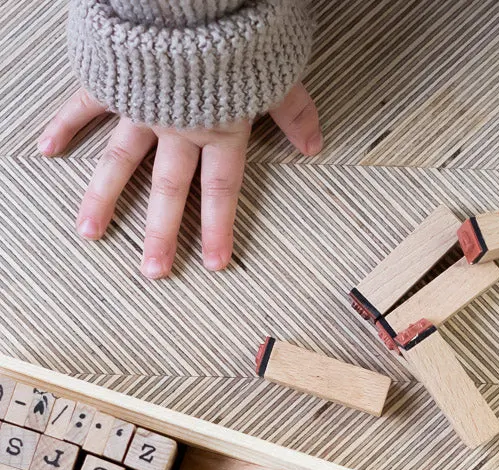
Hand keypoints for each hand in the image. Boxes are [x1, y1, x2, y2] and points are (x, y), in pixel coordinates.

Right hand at [37, 84, 322, 277]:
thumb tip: (314, 145)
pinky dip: (65, 125)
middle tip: (153, 271)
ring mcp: (142, 106)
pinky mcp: (114, 79)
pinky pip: (85, 105)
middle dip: (161, 234)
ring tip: (89, 233)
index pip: (222, 192)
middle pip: (171, 191)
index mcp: (221, 130)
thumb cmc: (236, 31)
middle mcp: (180, 128)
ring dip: (104, 199)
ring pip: (121, 162)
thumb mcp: (277, 74)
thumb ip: (294, 113)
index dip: (220, 230)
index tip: (215, 265)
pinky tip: (47, 150)